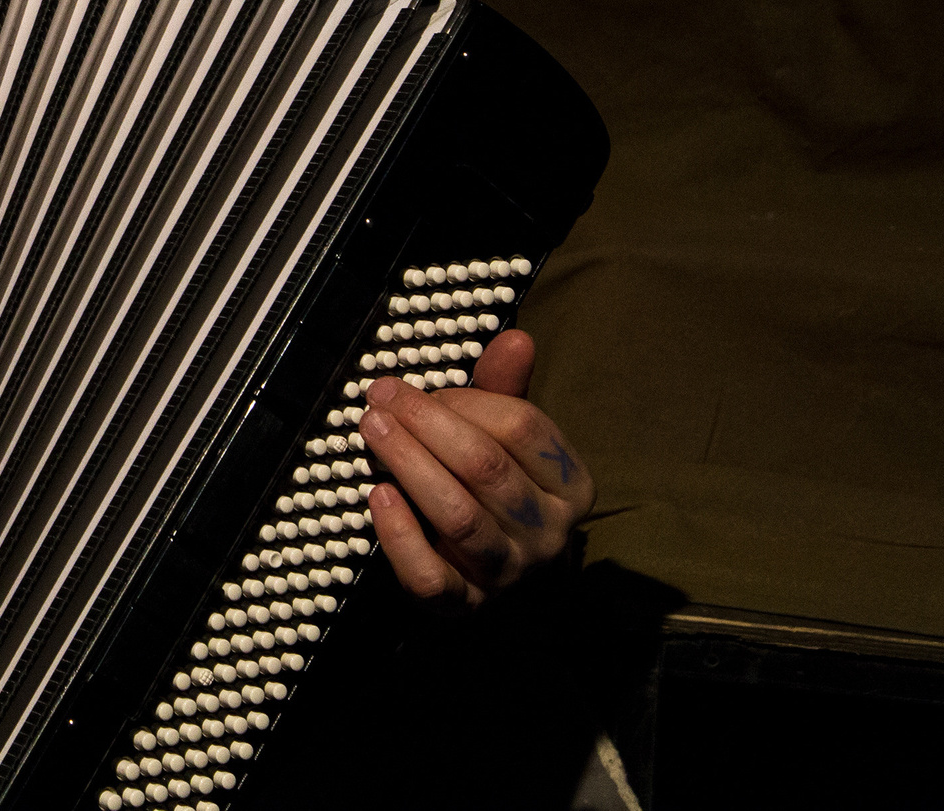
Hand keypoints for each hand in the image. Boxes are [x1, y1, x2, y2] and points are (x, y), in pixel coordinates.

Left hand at [360, 329, 592, 604]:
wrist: (491, 574)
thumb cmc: (494, 489)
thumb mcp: (505, 438)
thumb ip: (504, 389)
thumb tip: (516, 337)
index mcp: (570, 486)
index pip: (522, 429)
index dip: (467, 401)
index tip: (422, 389)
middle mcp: (548, 534)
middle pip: (485, 468)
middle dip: (426, 424)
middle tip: (380, 397)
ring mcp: (508, 574)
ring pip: (458, 517)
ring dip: (408, 465)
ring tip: (372, 429)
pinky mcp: (463, 606)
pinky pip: (431, 576)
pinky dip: (400, 535)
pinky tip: (377, 495)